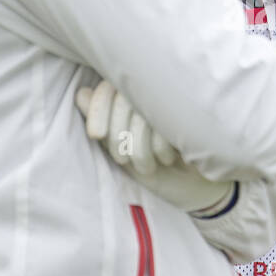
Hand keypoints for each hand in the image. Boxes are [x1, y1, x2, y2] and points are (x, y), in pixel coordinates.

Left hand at [76, 81, 232, 213]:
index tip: (95, 134)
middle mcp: (153, 93)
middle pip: (123, 100)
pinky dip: (161, 146)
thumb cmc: (154, 167)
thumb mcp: (121, 150)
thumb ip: (102, 124)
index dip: (98, 109)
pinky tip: (170, 157)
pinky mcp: (193, 113)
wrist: (194, 186)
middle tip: (124, 160)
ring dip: (140, 147)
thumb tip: (81, 94)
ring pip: (142, 111)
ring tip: (148, 165)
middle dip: (117, 136)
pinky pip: (166, 121)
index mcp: (133, 98)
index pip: (108, 88)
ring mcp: (175, 102)